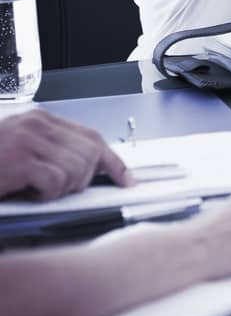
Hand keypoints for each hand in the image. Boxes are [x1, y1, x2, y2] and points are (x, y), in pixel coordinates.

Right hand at [0, 109, 131, 199]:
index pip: (91, 137)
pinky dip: (46, 194)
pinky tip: (28, 193)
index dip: (112, 160)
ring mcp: (27, 140)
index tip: (125, 178)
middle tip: (57, 189)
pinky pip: (56, 182)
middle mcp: (36, 125)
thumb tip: (91, 167)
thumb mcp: (21, 152)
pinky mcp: (19, 159)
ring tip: (37, 189)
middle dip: (81, 179)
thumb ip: (52, 152)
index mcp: (39, 120)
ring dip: (61, 188)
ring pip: (76, 169)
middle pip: (89, 154)